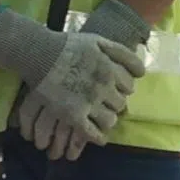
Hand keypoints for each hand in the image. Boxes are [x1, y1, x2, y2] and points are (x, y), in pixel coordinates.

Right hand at [17, 26, 138, 159]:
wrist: (38, 53)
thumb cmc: (68, 45)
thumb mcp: (98, 41)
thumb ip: (121, 54)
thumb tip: (141, 72)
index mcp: (111, 70)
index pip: (129, 86)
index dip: (123, 87)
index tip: (117, 88)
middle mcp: (103, 87)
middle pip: (120, 103)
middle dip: (114, 102)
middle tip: (106, 102)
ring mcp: (88, 102)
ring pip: (110, 120)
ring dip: (108, 119)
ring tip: (102, 117)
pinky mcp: (73, 115)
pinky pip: (92, 133)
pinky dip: (97, 137)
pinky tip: (100, 138)